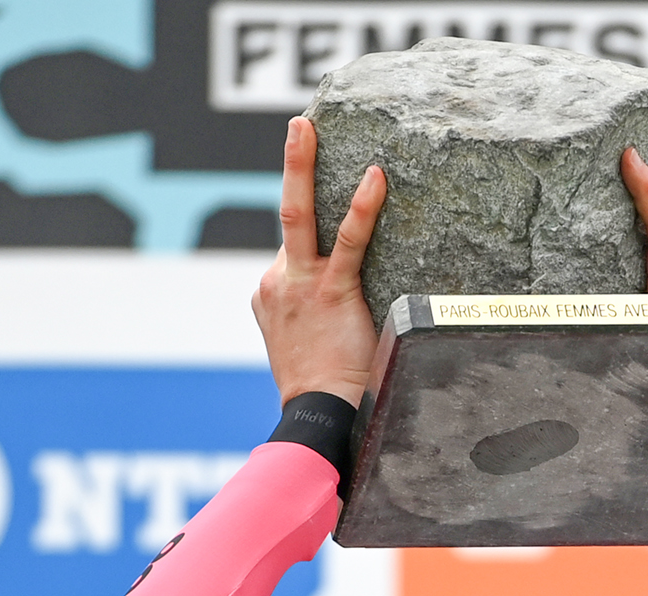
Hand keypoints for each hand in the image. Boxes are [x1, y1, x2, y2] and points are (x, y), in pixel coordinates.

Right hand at [251, 117, 387, 406]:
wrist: (318, 418)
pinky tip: (376, 177)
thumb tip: (346, 316)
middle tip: (300, 127)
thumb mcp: (307, 350)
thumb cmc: (323, 395)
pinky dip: (362, 208)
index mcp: (271, 295)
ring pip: (296, 213)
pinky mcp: (328, 292)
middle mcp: (277, 283)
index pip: (293, 247)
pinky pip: (346, 241)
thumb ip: (319, 322)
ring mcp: (298, 285)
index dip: (314, 225)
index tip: (325, 194)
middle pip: (285, 214)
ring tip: (305, 126)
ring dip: (300, 165)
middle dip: (291, 166)